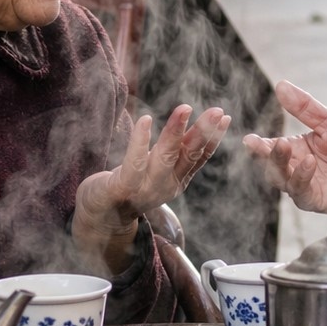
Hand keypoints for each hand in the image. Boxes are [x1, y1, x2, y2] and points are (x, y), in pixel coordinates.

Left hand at [74, 105, 229, 250]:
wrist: (101, 216)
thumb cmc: (130, 184)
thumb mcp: (158, 168)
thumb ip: (176, 151)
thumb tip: (200, 126)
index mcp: (177, 180)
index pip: (200, 157)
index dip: (214, 138)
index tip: (225, 118)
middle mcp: (166, 186)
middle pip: (188, 155)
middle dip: (203, 132)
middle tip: (217, 111)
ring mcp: (145, 188)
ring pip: (165, 156)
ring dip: (176, 132)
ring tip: (185, 109)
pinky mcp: (123, 187)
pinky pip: (134, 163)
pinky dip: (140, 141)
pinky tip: (146, 120)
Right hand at [243, 80, 326, 223]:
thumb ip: (306, 108)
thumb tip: (281, 85)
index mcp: (298, 149)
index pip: (271, 147)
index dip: (258, 145)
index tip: (248, 140)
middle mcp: (297, 169)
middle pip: (272, 165)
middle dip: (264, 154)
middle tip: (260, 144)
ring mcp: (306, 186)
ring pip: (281, 180)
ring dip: (279, 164)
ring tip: (282, 146)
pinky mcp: (317, 200)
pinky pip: (301, 192)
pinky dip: (302, 177)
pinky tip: (308, 163)